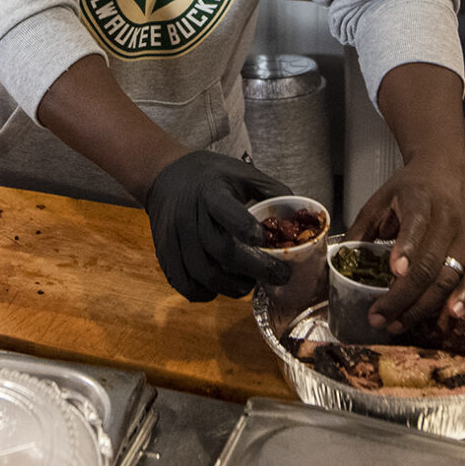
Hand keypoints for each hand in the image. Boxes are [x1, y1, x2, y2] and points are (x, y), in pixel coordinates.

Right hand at [141, 151, 293, 302]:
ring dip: (232, 286)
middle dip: (254, 269)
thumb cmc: (209, 176)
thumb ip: (271, 190)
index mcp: (211, 192)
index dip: (246, 228)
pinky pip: (185, 284)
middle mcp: (189, 215)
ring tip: (249, 284)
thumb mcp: (241, 172)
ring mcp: (174, 237)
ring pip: (204, 273)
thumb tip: (300, 214)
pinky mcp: (164, 254)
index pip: (227, 212)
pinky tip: (221, 287)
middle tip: (278, 275)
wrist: (164, 176)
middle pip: (220, 250)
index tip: (265, 241)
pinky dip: (206, 293)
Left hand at [351, 150, 464, 334]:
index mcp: (420, 199)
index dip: (406, 248)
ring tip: (399, 323)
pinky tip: (450, 315)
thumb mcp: (379, 200)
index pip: (416, 224)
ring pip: (448, 276)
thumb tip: (342, 263)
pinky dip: (464, 298)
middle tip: (379, 317)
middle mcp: (448, 218)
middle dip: (402, 295)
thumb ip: (361, 230)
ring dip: (423, 305)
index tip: (394, 270)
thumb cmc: (409, 188)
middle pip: (429, 263)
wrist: (446, 169)